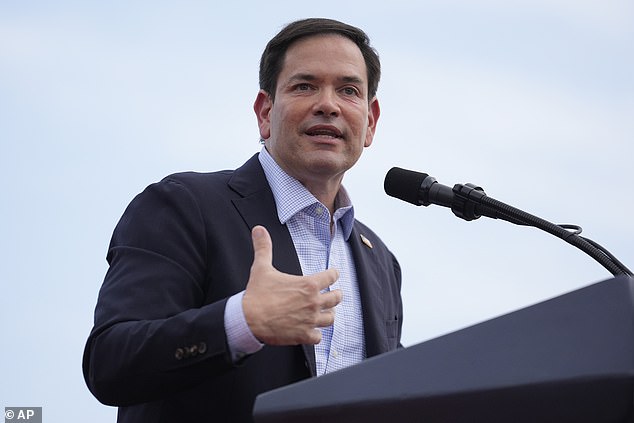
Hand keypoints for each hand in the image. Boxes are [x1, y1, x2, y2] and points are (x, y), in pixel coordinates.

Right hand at [242, 225, 341, 344]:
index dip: (333, 274)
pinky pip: (318, 337)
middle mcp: (313, 302)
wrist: (248, 319)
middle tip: (333, 294)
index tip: (333, 274)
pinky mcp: (304, 335)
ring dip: (328, 314)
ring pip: (330, 318)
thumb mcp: (261, 267)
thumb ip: (263, 247)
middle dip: (335, 295)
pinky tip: (312, 331)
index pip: (332, 276)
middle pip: (336, 298)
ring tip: (325, 313)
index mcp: (308, 285)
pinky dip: (316, 334)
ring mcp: (310, 320)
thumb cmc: (256, 294)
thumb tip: (259, 230)